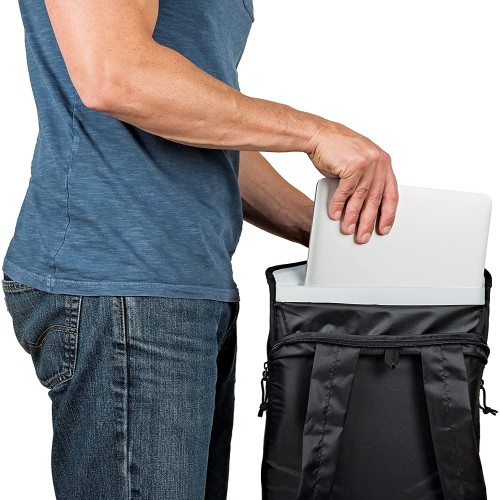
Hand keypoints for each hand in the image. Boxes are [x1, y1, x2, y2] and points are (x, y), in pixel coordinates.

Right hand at [307, 120, 398, 243]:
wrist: (319, 134)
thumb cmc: (336, 149)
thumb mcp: (357, 164)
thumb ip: (364, 182)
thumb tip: (363, 208)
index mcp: (383, 162)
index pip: (391, 193)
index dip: (388, 213)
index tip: (384, 228)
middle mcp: (378, 162)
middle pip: (375, 198)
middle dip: (368, 221)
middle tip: (364, 235)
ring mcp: (367, 163)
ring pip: (361, 197)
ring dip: (352, 216)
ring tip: (348, 229)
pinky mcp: (352, 165)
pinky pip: (346, 192)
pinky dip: (339, 205)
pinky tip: (336, 215)